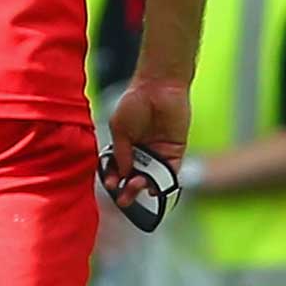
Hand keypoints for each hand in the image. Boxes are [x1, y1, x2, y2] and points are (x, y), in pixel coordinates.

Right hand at [106, 77, 191, 210]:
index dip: (115, 177)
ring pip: (151, 176)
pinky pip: (169, 170)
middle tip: (124, 198)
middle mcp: (143, 150)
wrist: (159, 87)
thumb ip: (121, 152)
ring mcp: (159, 151)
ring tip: (135, 186)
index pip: (119, 167)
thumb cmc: (135, 101)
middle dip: (128, 188)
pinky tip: (152, 186)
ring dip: (142, 185)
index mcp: (127, 144)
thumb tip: (123, 172)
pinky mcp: (175, 150)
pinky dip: (162, 181)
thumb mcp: (119, 128)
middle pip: (135, 175)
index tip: (111, 185)